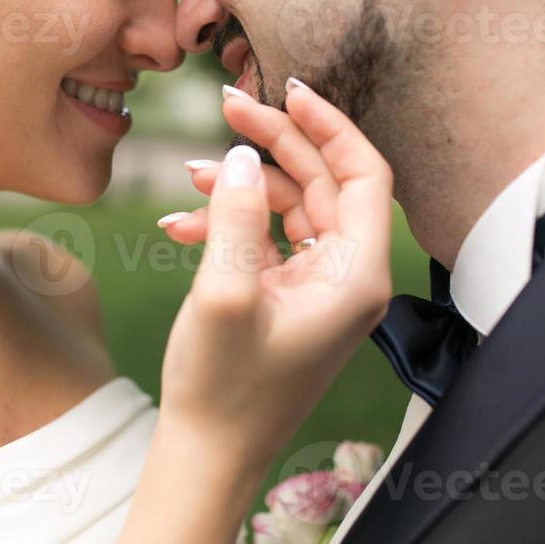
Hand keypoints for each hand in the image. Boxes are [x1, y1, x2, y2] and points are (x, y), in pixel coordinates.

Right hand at [163, 79, 393, 476]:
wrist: (209, 453)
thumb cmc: (224, 389)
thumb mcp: (224, 294)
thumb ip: (237, 217)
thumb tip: (242, 156)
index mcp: (357, 276)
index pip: (364, 174)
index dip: (329, 125)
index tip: (288, 90)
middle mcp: (348, 276)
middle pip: (324, 181)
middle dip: (274, 141)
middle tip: (227, 104)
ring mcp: (319, 286)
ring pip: (291, 204)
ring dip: (242, 182)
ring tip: (188, 172)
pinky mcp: (289, 295)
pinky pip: (267, 236)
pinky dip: (229, 220)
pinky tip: (180, 221)